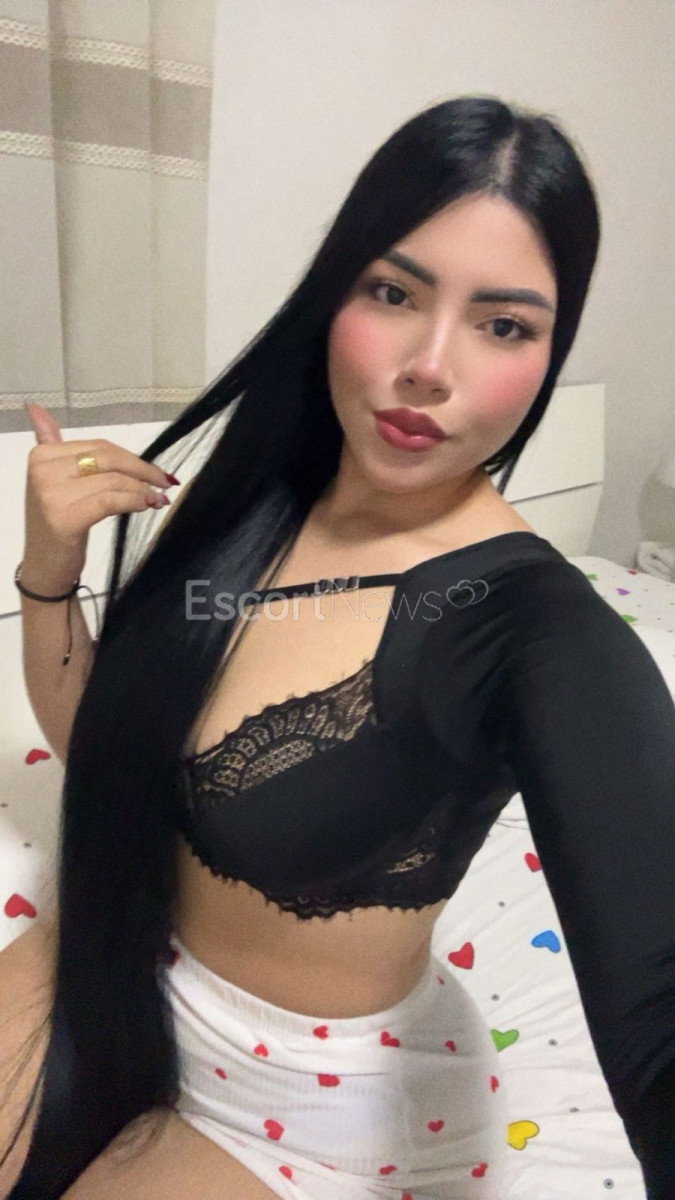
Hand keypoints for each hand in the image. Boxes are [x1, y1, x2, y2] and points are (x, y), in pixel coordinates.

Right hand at [21, 402, 175, 590]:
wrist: (45, 566)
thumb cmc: (57, 522)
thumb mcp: (53, 479)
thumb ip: (50, 442)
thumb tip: (35, 406)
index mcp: (41, 455)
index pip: (99, 447)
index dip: (131, 457)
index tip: (155, 471)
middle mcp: (42, 470)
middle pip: (108, 459)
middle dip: (142, 470)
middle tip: (165, 482)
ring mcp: (51, 494)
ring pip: (113, 481)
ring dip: (143, 489)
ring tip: (159, 498)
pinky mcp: (64, 518)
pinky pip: (110, 500)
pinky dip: (134, 500)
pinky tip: (148, 504)